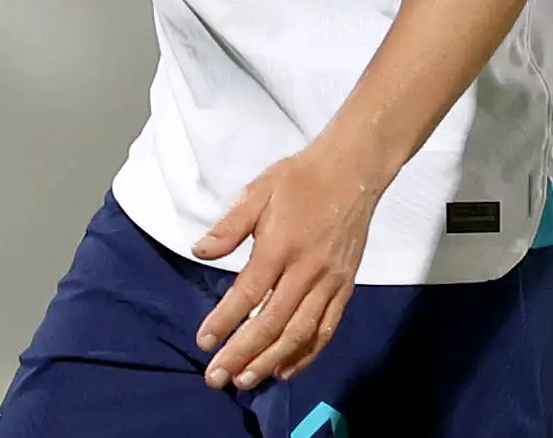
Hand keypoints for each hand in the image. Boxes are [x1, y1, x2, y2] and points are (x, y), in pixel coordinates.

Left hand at [192, 135, 384, 390]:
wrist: (352, 173)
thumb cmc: (298, 180)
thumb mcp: (256, 192)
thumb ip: (229, 227)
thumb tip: (199, 252)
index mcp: (280, 246)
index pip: (248, 293)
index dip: (225, 321)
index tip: (204, 342)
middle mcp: (306, 271)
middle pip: (272, 323)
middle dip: (243, 354)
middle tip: (218, 377)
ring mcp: (329, 283)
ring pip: (300, 333)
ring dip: (271, 360)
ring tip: (246, 380)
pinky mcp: (345, 288)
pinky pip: (326, 329)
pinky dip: (306, 354)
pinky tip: (285, 369)